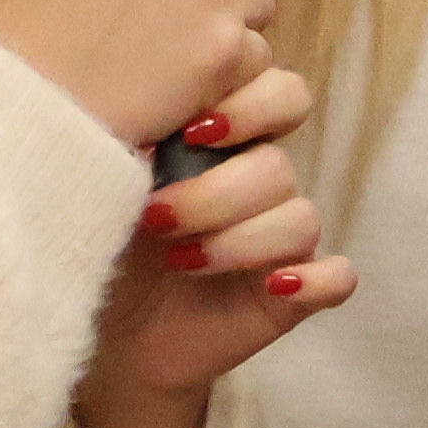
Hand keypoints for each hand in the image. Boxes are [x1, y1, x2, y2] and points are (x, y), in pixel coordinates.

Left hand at [72, 62, 355, 427]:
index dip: (248, 106)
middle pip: (279, 162)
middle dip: (222, 189)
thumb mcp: (98, 180)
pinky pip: (337, 277)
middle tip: (157, 215)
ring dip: (239, 241)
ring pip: (300, 218)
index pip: (276, 93)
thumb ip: (131, 134)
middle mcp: (254, 184)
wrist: (92, 334)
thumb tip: (146, 114)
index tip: (189, 132)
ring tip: (178, 261)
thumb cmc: (90, 246)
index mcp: (218, 142)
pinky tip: (272, 285)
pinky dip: (314, 279)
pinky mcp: (289, 294)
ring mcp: (276, 240)